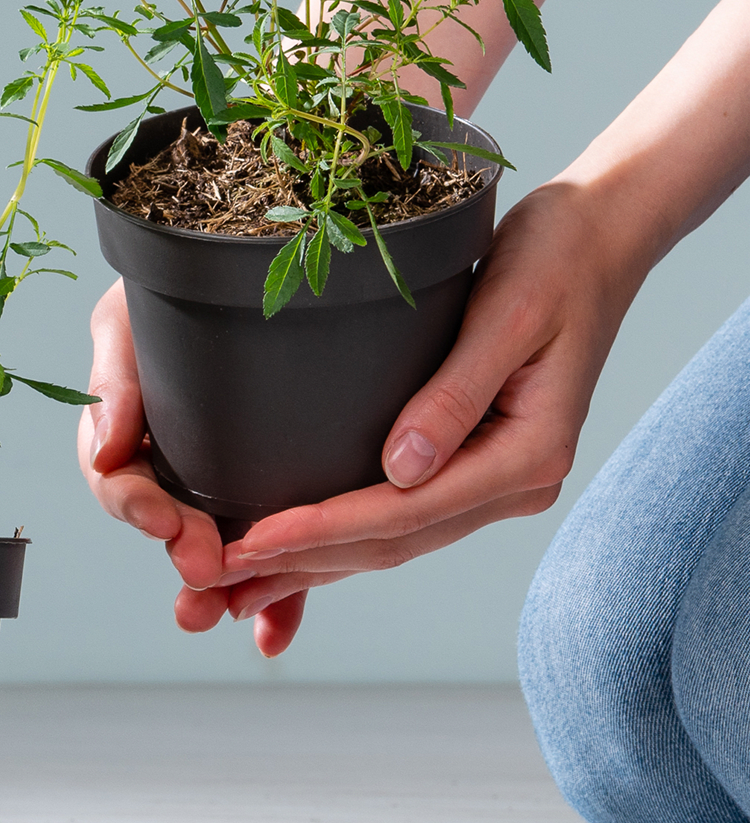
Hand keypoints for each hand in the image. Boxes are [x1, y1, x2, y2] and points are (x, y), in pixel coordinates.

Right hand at [79, 279, 311, 655]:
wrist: (254, 263)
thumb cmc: (179, 281)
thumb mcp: (130, 320)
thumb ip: (114, 381)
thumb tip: (106, 453)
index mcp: (130, 426)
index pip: (118, 479)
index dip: (133, 506)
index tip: (160, 518)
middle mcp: (174, 460)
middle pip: (168, 524)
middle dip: (183, 554)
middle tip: (205, 567)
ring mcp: (226, 482)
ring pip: (221, 549)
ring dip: (224, 591)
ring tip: (229, 616)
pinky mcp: (281, 494)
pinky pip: (279, 554)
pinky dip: (276, 600)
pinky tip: (276, 637)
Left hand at [207, 178, 644, 643]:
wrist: (598, 236)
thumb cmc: (554, 260)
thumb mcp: (506, 317)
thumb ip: (454, 395)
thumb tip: (400, 470)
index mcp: (528, 454)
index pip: (405, 511)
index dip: (322, 531)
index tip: (251, 541)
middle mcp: (517, 481)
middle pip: (394, 540)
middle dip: (305, 563)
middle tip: (222, 581)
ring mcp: (498, 477)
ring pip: (394, 538)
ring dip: (318, 563)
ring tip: (241, 586)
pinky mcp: (476, 460)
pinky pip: (403, 513)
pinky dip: (346, 535)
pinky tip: (295, 552)